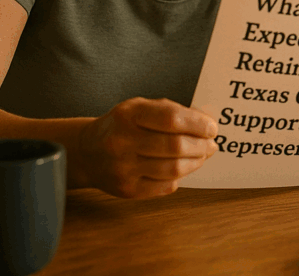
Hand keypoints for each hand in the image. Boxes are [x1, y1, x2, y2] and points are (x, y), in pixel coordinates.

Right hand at [76, 97, 217, 198]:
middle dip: (201, 145)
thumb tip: (205, 122)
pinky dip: (180, 177)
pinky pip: (165, 186)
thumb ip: (172, 111)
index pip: (172, 119)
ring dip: (196, 162)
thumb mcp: (141, 107)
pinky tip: (183, 168)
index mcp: (129, 115)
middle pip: (175, 146)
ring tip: (202, 155)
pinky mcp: (127, 190)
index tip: (212, 128)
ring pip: (173, 169)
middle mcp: (123, 142)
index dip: (198, 124)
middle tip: (211, 144)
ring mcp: (123, 169)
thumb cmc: (122, 126)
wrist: (87, 152)